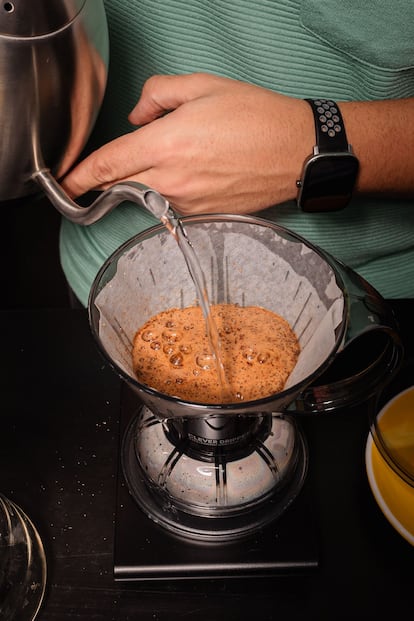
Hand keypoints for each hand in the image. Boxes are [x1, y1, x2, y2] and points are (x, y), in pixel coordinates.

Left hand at [61, 73, 313, 214]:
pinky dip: (169, 191)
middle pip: (121, 186)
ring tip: (177, 158)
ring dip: (144, 181)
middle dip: (107, 180)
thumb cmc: (257, 117)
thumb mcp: (203, 86)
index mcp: (166, 144)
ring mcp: (187, 203)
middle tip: (109, 168)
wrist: (298, 153)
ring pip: (146, 197)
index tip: (66, 182)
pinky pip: (171, 206)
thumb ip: (157, 94)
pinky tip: (193, 173)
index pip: (107, 165)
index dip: (80, 176)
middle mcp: (172, 181)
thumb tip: (138, 117)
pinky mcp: (203, 215)